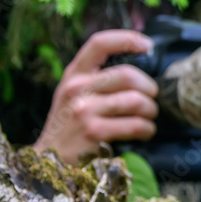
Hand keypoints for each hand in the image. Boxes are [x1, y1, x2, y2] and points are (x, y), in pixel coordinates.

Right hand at [33, 30, 158, 163]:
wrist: (48, 162)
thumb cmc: (68, 127)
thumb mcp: (72, 95)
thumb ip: (95, 80)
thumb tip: (136, 74)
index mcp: (73, 74)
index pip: (100, 43)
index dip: (127, 39)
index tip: (148, 45)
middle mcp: (76, 88)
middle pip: (127, 75)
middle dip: (148, 88)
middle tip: (152, 99)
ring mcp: (84, 110)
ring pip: (135, 101)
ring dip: (150, 110)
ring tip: (149, 118)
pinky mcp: (94, 132)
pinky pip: (134, 125)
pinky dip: (147, 129)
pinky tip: (146, 132)